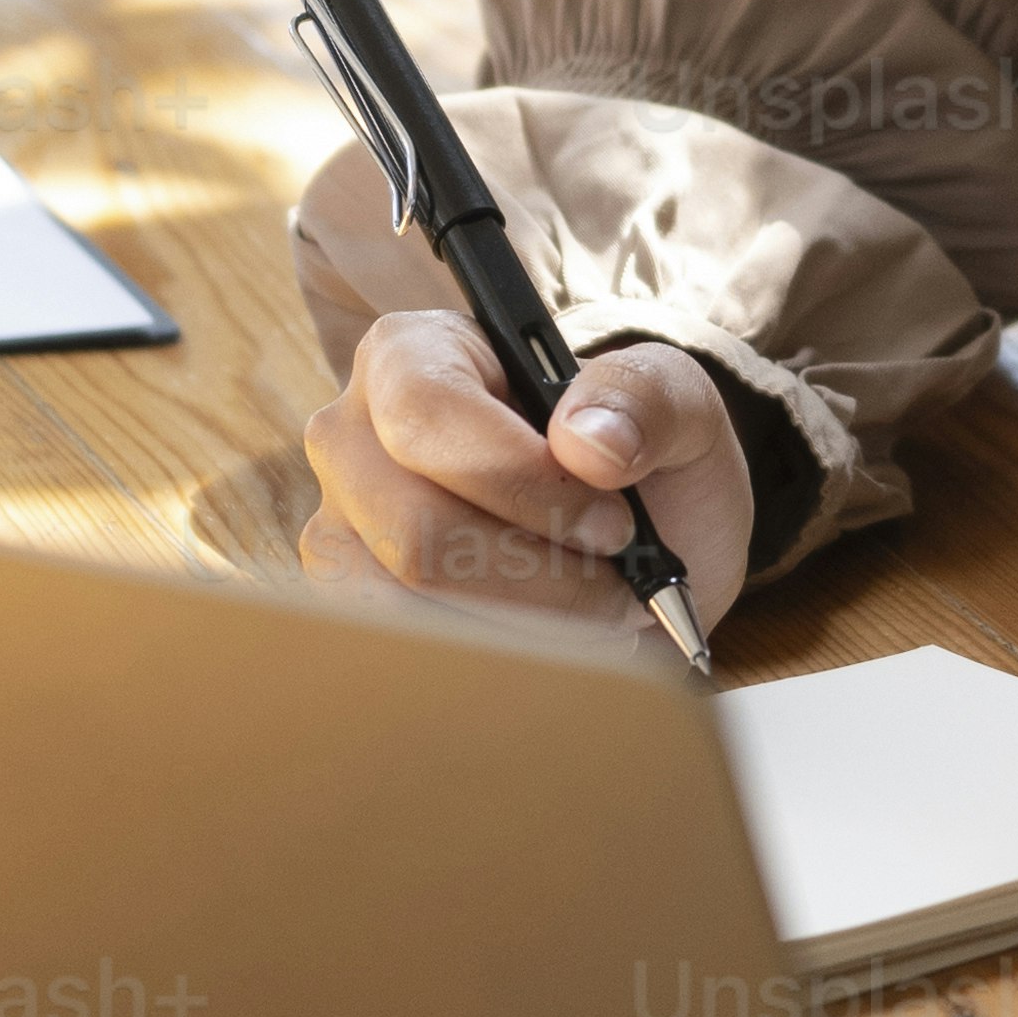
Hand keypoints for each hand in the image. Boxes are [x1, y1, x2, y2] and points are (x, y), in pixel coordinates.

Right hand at [299, 319, 753, 635]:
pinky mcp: (354, 605)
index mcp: (414, 354)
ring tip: (591, 608)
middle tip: (620, 586)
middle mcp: (354, 437)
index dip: (520, 482)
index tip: (614, 525)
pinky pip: (408, 661)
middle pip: (414, 531)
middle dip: (538, 578)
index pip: (427, 414)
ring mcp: (343, 528)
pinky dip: (497, 662)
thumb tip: (585, 444)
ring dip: (526, 628)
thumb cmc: (639, 453)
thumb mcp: (673, 401)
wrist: (634, 541)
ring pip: (406, 609)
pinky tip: (548, 637)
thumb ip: (644, 398)